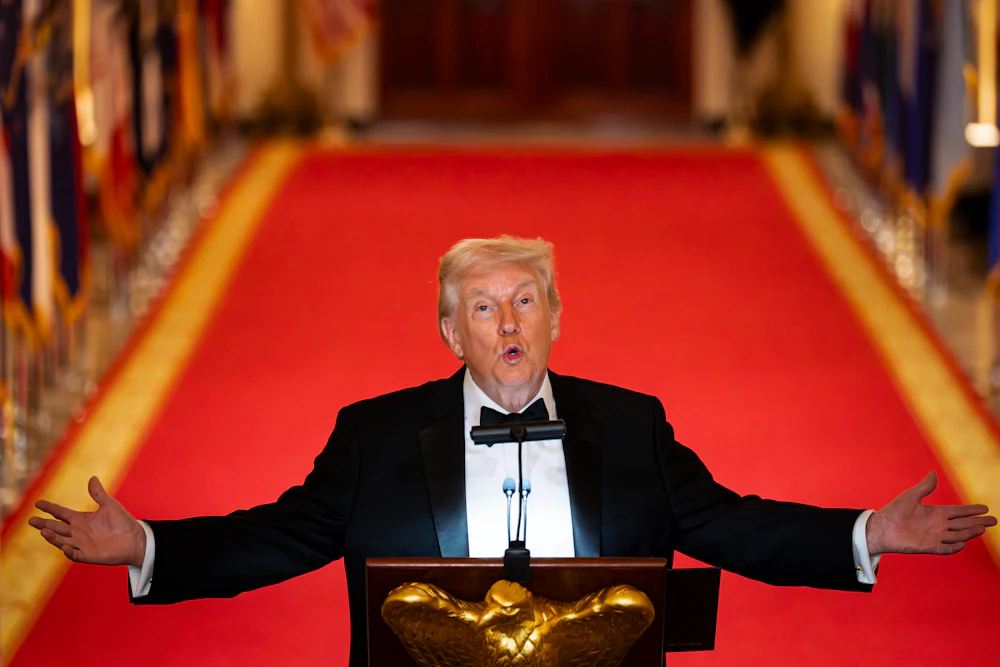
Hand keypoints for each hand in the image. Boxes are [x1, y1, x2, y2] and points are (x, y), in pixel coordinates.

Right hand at [28, 476, 146, 567]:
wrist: (135, 539)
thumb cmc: (122, 522)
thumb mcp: (109, 505)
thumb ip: (98, 494)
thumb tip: (92, 477)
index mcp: (82, 519)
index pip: (61, 513)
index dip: (50, 508)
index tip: (38, 503)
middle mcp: (78, 532)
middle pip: (56, 527)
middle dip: (44, 524)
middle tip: (31, 520)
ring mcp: (82, 544)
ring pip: (61, 541)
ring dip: (52, 537)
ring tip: (43, 531)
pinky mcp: (88, 555)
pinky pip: (74, 555)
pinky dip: (68, 551)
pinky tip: (65, 546)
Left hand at [866, 472, 996, 555]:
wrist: (882, 527)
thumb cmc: (894, 511)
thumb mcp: (911, 496)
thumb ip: (925, 487)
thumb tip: (933, 473)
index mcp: (936, 513)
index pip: (959, 512)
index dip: (972, 510)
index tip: (985, 508)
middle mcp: (938, 525)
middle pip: (963, 524)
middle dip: (978, 522)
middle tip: (993, 520)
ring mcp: (934, 536)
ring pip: (957, 535)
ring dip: (969, 533)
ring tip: (981, 528)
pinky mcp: (927, 546)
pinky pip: (944, 548)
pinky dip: (953, 547)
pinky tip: (962, 544)